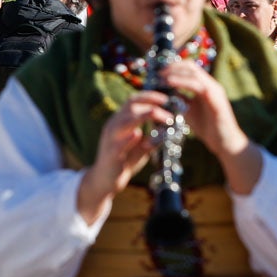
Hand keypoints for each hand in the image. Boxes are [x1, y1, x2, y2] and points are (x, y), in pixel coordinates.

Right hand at [77, 91, 173, 224]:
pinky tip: (138, 134)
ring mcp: (110, 139)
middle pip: (130, 107)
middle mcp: (113, 126)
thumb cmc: (124, 161)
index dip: (150, 96)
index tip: (167, 99)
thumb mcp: (142, 147)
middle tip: (170, 110)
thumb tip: (172, 130)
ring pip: (124, 121)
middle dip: (152, 105)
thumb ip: (154, 137)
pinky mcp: (110, 154)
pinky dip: (128, 138)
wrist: (105, 180)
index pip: (133, 101)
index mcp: (120, 121)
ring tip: (165, 119)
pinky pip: (118, 143)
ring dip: (146, 117)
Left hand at [160, 61, 247, 157]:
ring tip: (161, 76)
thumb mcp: (188, 110)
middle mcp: (211, 85)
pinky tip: (170, 83)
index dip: (174, 66)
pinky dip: (183, 82)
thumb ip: (180, 99)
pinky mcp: (216, 100)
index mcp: (205, 86)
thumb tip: (165, 91)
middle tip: (157, 72)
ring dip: (175, 73)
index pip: (189, 68)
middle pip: (191, 66)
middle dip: (172, 67)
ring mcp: (215, 91)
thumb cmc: (207, 127)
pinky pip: (199, 86)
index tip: (158, 71)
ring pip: (194, 73)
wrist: (224, 142)